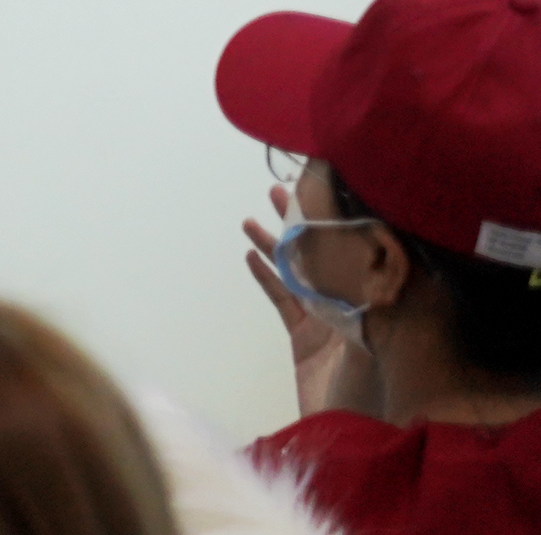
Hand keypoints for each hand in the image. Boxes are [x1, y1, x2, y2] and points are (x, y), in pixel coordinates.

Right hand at [243, 183, 377, 418]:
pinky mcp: (305, 341)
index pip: (359, 252)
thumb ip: (364, 299)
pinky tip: (250, 257)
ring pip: (298, 274)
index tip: (322, 190)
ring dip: (277, 247)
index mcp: (377, 304)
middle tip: (282, 191)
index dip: (341, 222)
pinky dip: (267, 278)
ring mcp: (328, 323)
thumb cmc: (378, 393)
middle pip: (326, 257)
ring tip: (255, 218)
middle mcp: (354, 307)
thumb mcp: (378, 338)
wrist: (358, 437)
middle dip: (304, 225)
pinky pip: (283, 301)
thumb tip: (365, 250)